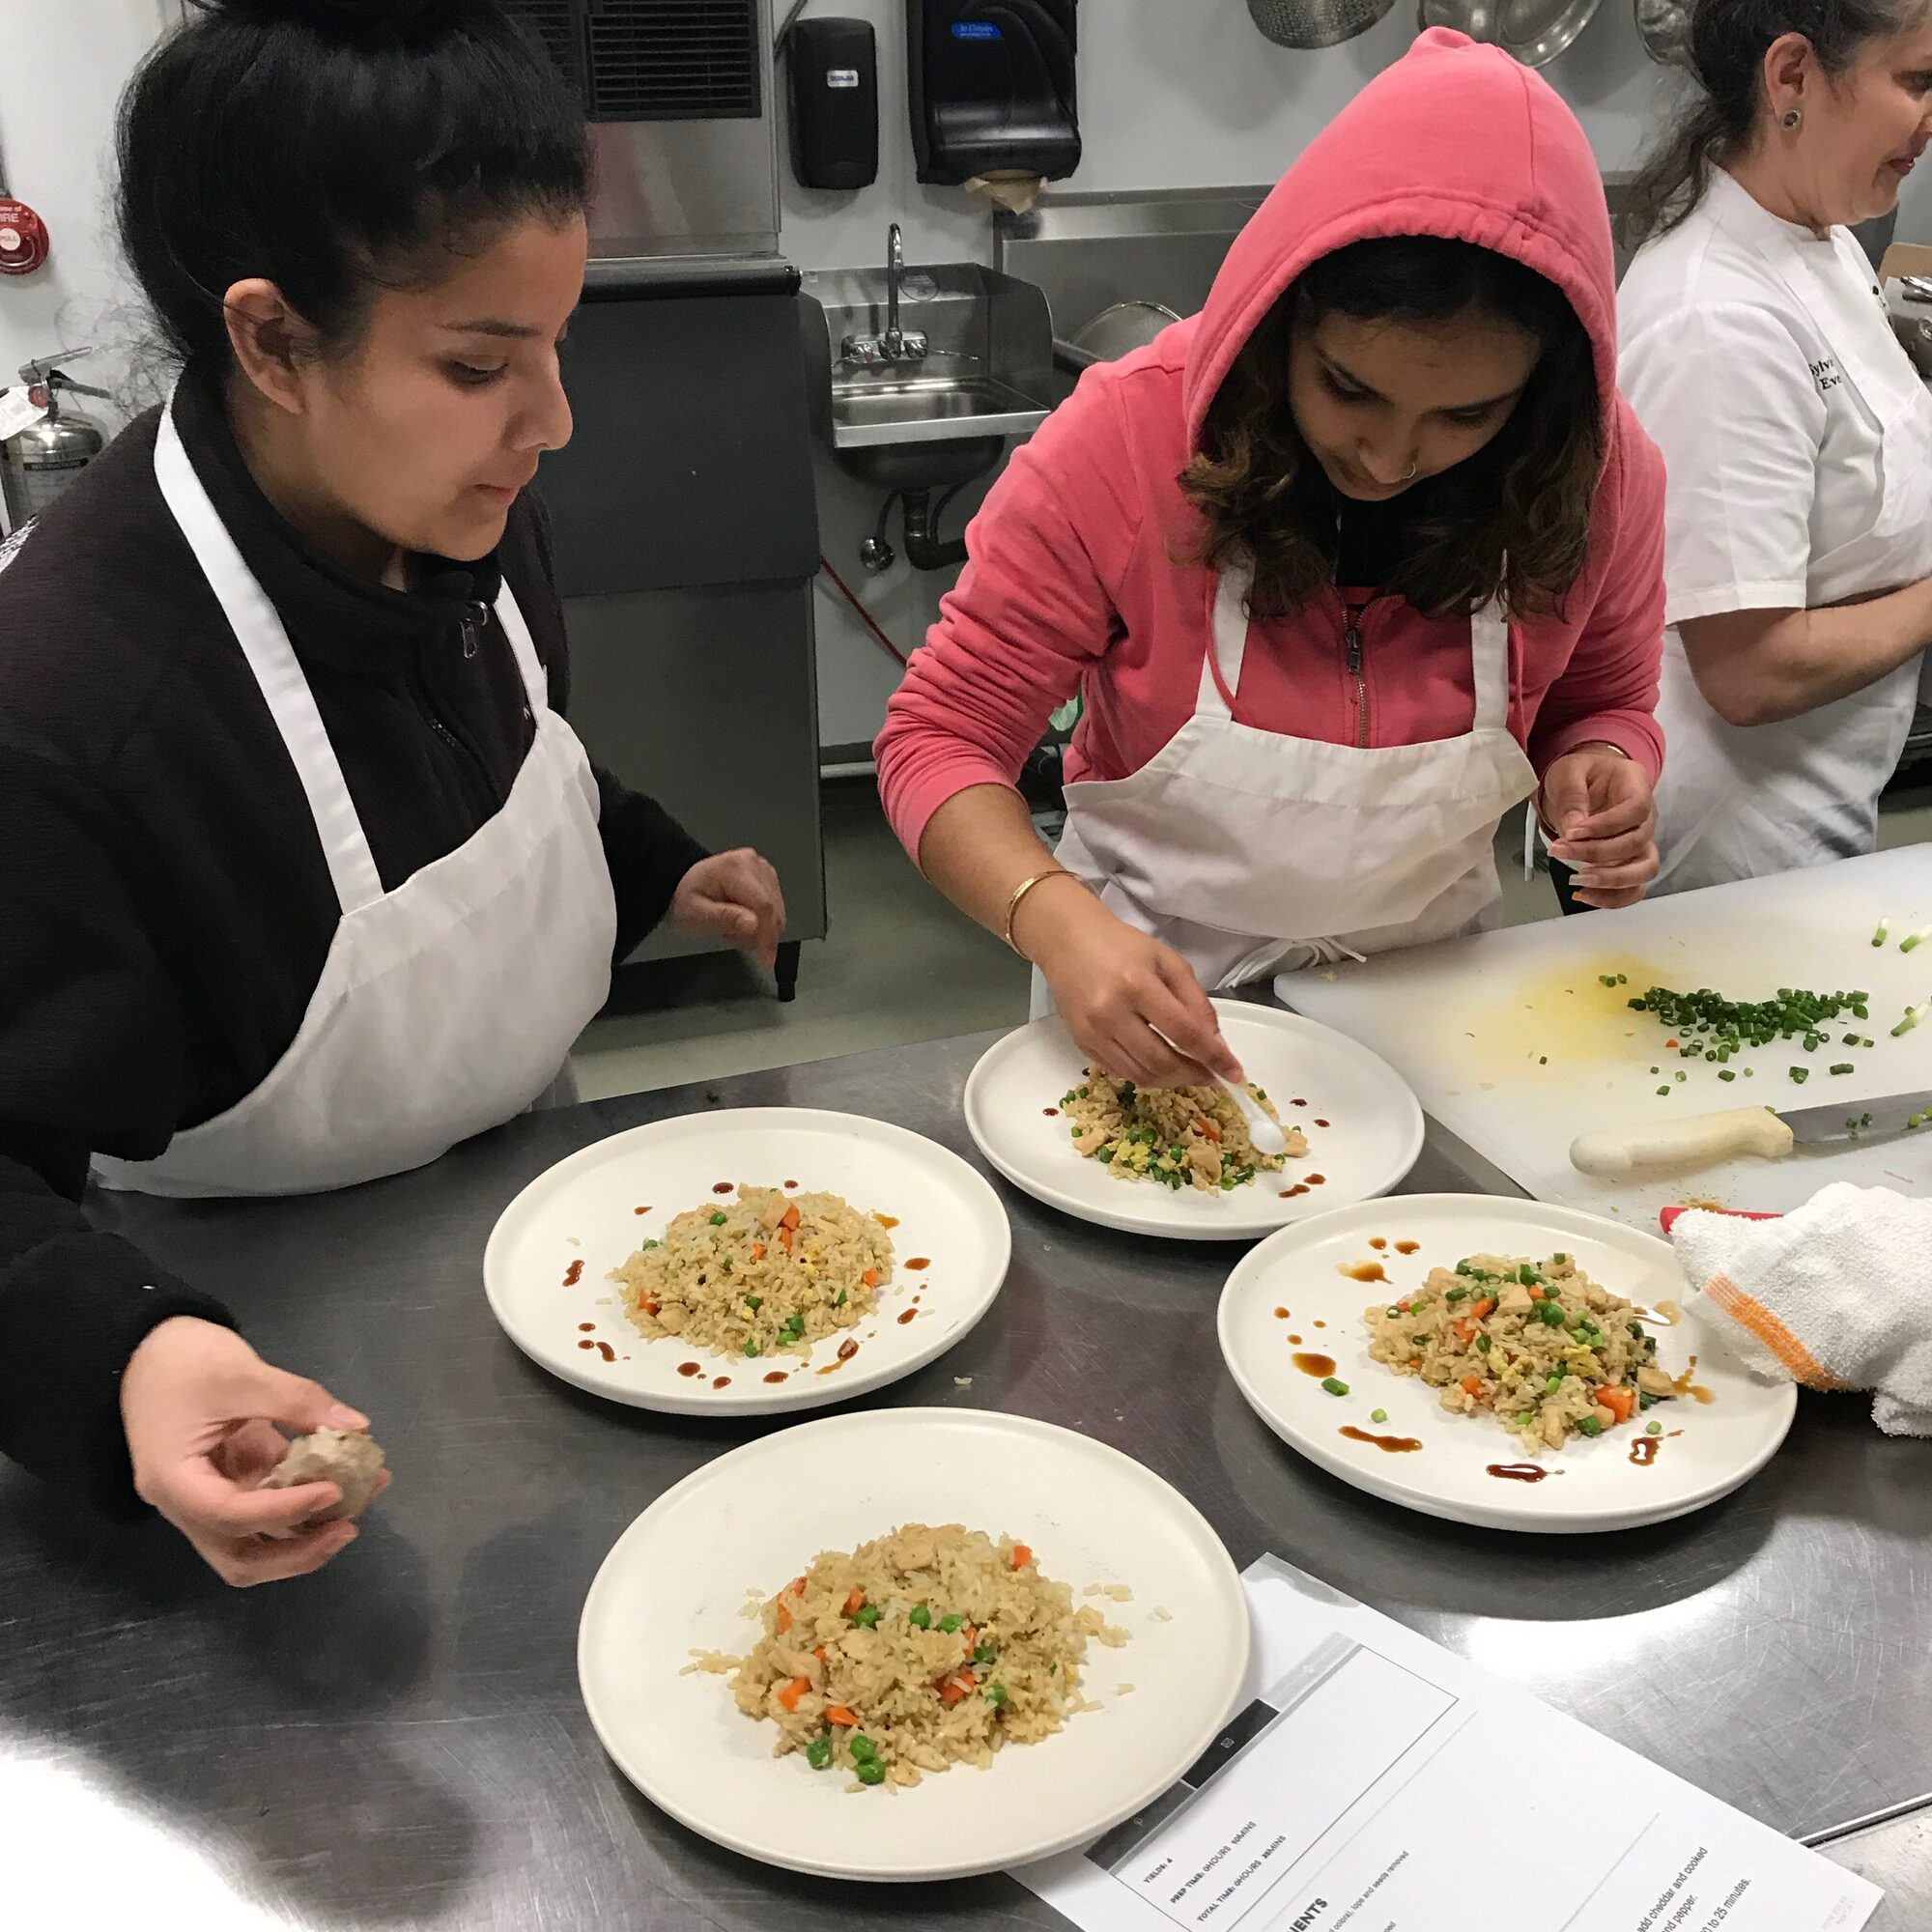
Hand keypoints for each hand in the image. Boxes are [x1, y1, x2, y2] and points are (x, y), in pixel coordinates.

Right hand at [121, 1317, 388, 1587]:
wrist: (150, 1347)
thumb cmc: (182, 1360)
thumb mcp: (242, 1374)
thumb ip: (298, 1403)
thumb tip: (356, 1428)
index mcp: (174, 1481)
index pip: (229, 1514)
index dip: (285, 1510)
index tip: (333, 1490)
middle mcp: (187, 1503)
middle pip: (240, 1557)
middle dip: (297, 1552)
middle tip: (348, 1526)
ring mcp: (210, 1495)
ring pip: (256, 1541)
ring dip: (307, 1532)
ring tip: (358, 1502)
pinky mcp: (231, 1479)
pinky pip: (269, 1505)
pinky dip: (304, 1499)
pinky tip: (345, 1478)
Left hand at [668, 849, 785, 971]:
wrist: (682, 887)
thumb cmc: (685, 900)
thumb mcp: (695, 914)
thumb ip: (724, 918)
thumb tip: (753, 925)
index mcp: (734, 868)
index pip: (763, 905)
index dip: (767, 936)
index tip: (766, 960)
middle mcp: (752, 863)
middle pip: (773, 909)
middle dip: (760, 935)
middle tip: (733, 940)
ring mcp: (762, 869)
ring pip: (777, 911)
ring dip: (761, 930)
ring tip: (732, 929)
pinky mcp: (767, 877)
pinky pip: (776, 907)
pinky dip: (763, 922)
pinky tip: (742, 922)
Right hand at [1025, 888, 1243, 1087]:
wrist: (1067, 941)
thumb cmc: (1122, 946)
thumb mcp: (1168, 961)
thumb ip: (1196, 1001)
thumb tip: (1215, 1044)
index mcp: (1137, 985)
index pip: (1184, 1033)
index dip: (1213, 1058)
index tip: (1235, 1074)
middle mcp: (1111, 1014)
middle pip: (1161, 1062)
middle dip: (1193, 1075)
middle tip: (1211, 1075)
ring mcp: (1092, 1033)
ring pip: (1140, 1075)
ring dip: (1172, 1081)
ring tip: (1189, 1073)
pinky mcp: (1081, 1044)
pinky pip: (1120, 1072)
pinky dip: (1146, 1075)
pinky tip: (1161, 1067)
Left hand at [1541, 745, 1658, 909]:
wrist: (1585, 782)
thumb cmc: (1580, 774)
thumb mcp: (1568, 772)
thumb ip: (1572, 796)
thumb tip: (1573, 829)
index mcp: (1636, 786)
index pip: (1636, 809)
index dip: (1607, 825)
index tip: (1573, 832)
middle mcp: (1647, 817)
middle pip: (1637, 842)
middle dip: (1597, 852)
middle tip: (1560, 851)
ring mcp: (1642, 842)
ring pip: (1645, 870)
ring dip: (1612, 881)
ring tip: (1578, 882)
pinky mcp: (1631, 863)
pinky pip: (1634, 888)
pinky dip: (1613, 898)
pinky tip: (1583, 895)